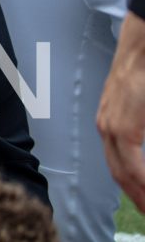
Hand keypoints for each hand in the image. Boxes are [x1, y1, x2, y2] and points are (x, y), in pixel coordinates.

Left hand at [103, 13, 144, 211]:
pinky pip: (133, 164)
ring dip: (141, 192)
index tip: (144, 201)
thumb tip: (141, 132)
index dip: (132, 187)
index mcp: (110, 121)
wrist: (144, 45)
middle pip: (119, 173)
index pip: (117, 164)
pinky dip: (144, 182)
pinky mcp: (125, 126)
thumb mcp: (141, 104)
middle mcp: (106, 126)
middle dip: (137, 196)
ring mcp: (113, 126)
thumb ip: (140, 125)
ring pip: (124, 173)